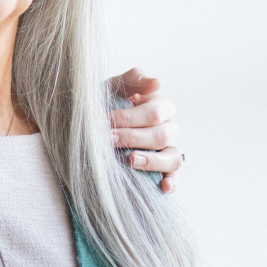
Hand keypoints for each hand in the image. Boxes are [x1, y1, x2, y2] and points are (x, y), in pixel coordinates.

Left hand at [109, 68, 182, 193]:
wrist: (91, 130)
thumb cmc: (105, 105)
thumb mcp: (113, 88)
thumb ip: (133, 80)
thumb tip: (157, 82)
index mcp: (160, 107)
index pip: (154, 113)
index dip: (129, 118)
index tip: (104, 121)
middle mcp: (168, 129)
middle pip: (162, 135)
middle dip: (132, 138)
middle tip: (108, 140)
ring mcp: (168, 151)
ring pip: (172, 158)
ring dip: (152, 160)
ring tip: (131, 160)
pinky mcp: (164, 171)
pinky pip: (174, 178)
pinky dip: (172, 182)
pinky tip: (162, 187)